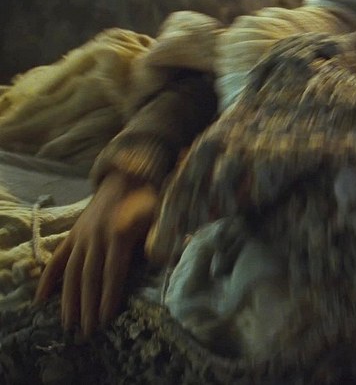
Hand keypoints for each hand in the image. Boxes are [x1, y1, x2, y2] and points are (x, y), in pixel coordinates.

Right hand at [35, 172, 158, 336]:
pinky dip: (48, 279)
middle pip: (90, 277)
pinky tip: (40, 299)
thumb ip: (158, 238)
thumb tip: (160, 260)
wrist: (127, 177)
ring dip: (68, 300)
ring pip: (71, 272)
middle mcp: (96, 236)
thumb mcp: (160, 216)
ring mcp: (81, 236)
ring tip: (68, 324)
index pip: (113, 272)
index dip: (109, 296)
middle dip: (88, 307)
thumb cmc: (149, 200)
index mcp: (119, 234)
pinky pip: (57, 259)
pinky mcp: (73, 235)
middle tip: (87, 332)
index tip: (106, 319)